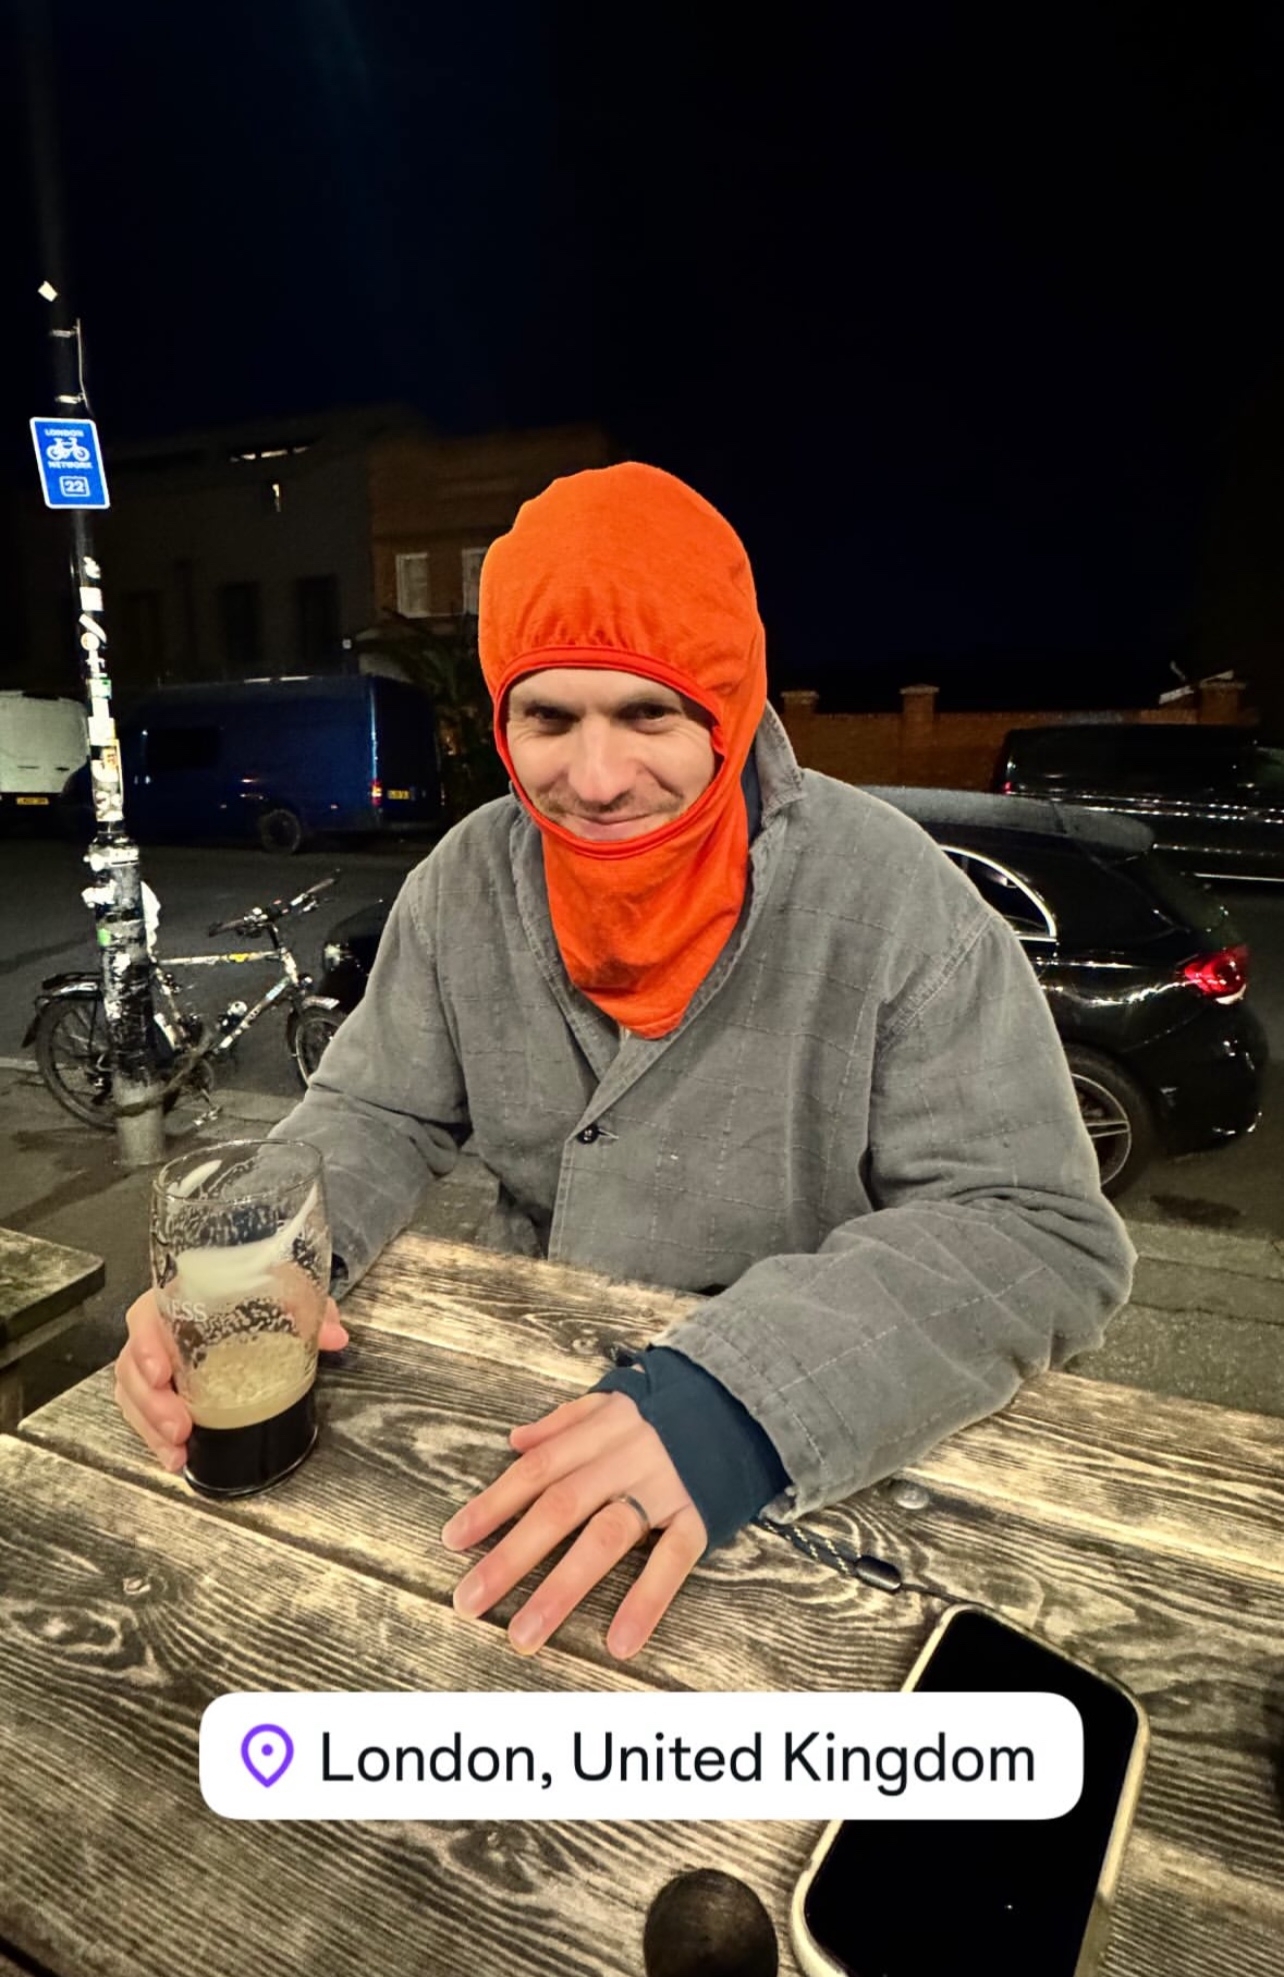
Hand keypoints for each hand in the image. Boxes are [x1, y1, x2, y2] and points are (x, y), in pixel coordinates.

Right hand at [113, 1287, 348, 1471]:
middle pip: (132, 1365)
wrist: (256, 1295)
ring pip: (133, 1395)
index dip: (145, 1346)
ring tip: (177, 1451)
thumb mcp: (283, 1284)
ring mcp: (158, 1362)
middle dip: (150, 1402)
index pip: (144, 1316)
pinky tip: (178, 1458)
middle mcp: (160, 1331)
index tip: (160, 1373)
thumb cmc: (257, 1287)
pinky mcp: (164, 1388)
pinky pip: (145, 1413)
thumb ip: (306, 1302)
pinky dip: (156, 1438)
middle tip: (179, 1427)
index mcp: (178, 1298)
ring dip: (150, 1426)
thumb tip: (333, 1336)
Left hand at [441, 1391, 707, 1659]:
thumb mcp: (617, 1397)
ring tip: (525, 1634)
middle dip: (511, 1556)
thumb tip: (515, 1440)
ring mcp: (664, 1487)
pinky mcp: (701, 1513)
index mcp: (599, 1430)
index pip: (536, 1469)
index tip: (454, 1541)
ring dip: (562, 1588)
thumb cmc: (673, 1405)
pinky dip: (647, 1600)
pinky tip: (620, 1641)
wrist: (749, 1395)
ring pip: (607, 1537)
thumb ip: (565, 1421)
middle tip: (469, 1602)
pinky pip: (673, 1560)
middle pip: (560, 1507)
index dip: (494, 1504)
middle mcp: (625, 1457)